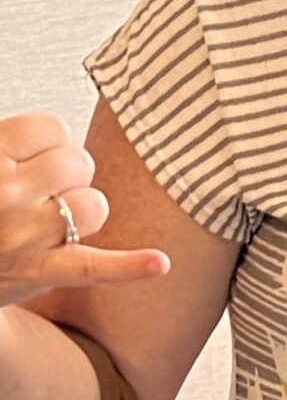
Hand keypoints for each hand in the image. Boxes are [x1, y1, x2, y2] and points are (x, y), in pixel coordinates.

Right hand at [0, 113, 169, 310]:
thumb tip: (52, 133)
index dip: (48, 142)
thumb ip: (9, 141)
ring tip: (47, 220)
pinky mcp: (38, 272)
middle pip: (78, 163)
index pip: (52, 128)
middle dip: (65, 174)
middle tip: (38, 190)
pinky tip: (159, 263)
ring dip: (79, 210)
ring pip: (92, 205)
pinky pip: (93, 266)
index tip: (32, 156)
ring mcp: (23, 236)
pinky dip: (129, 267)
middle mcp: (5, 194)